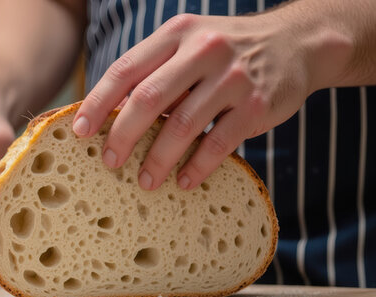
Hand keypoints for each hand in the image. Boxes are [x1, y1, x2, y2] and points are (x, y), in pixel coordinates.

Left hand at [73, 12, 340, 190]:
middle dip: (123, 135)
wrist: (296, 43)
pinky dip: (197, 166)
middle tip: (109, 162)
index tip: (79, 131)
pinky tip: (183, 181)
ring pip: (182, 124)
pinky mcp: (256, 105)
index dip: (97, 102)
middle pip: (148, 98)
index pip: (125, 69)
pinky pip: (219, 143)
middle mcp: (202, 50)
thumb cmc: (225, 53)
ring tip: (144, 181)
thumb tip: (105, 115)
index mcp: (175, 34)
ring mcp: (232, 77)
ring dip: (158, 158)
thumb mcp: (187, 46)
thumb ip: (152, 72)